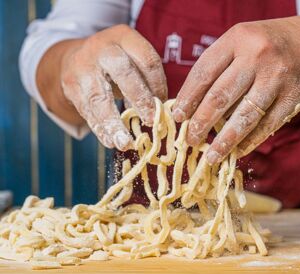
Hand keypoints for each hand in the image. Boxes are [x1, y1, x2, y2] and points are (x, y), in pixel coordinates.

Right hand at [60, 25, 166, 149]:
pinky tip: (110, 141)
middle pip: (123, 73)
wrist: (74, 59)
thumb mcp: (130, 61)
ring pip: (99, 97)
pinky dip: (99, 128)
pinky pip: (87, 111)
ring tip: (125, 143)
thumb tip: (162, 112)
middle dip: (139, 99)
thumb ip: (145, 80)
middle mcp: (102, 49)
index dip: (158, 85)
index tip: (163, 106)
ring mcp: (83, 67)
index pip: (148, 60)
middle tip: (151, 121)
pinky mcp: (71, 87)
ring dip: (113, 123)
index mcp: (124, 38)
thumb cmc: (112, 65)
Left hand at [173, 12, 299, 162]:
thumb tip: (192, 109)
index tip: (177, 118)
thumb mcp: (238, 45)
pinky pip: (267, 125)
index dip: (187, 99)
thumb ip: (216, 70)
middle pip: (220, 96)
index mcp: (236, 40)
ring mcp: (277, 77)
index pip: (203, 73)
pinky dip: (249, 142)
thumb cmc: (264, 46)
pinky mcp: (294, 96)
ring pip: (244, 116)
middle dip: (201, 123)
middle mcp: (256, 56)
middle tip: (190, 140)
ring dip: (224, 141)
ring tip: (211, 157)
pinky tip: (237, 152)